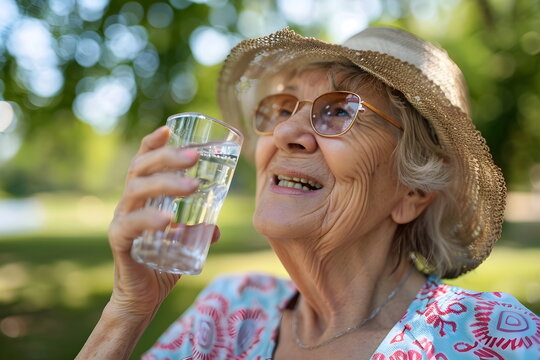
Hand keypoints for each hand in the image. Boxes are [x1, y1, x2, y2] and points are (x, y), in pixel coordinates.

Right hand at [107, 126, 219, 318]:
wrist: (143, 298)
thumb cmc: (162, 264)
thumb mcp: (185, 243)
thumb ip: (199, 231)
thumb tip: (218, 227)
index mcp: (141, 198)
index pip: (142, 162)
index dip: (152, 143)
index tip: (169, 128)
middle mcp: (128, 204)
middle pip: (140, 169)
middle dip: (166, 157)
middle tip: (194, 156)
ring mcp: (121, 221)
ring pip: (135, 191)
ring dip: (165, 183)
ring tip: (192, 185)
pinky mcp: (120, 243)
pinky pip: (130, 226)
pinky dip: (149, 220)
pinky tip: (168, 221)